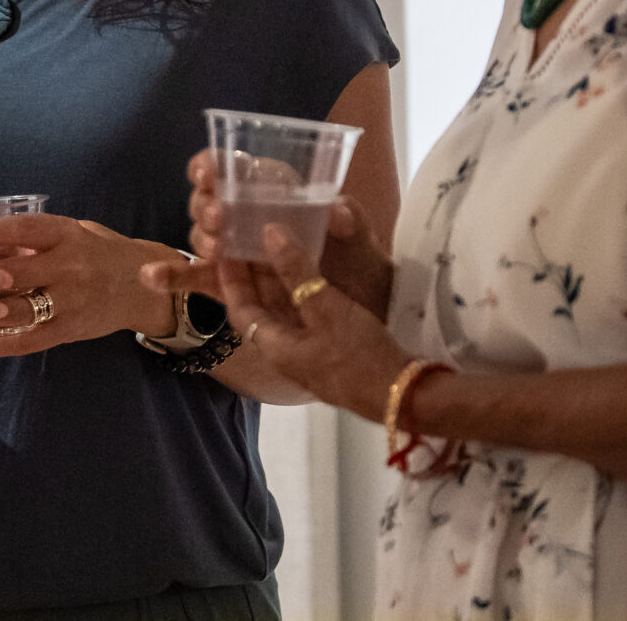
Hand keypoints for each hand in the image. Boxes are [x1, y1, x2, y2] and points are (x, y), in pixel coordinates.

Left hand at [0, 213, 178, 358]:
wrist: (143, 286)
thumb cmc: (96, 250)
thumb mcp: (70, 231)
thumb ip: (29, 237)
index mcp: (67, 234)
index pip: (22, 230)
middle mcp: (70, 267)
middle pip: (13, 273)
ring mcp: (71, 302)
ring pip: (16, 310)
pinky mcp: (69, 331)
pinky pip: (27, 341)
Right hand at [146, 150, 395, 320]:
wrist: (369, 319)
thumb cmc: (365, 273)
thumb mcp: (366, 247)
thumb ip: (354, 226)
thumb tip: (338, 209)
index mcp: (279, 194)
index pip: (237, 167)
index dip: (216, 164)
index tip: (210, 172)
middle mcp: (252, 217)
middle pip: (212, 200)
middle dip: (208, 204)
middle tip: (220, 217)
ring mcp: (240, 251)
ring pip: (203, 236)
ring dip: (201, 238)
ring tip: (214, 249)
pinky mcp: (232, 284)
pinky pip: (199, 277)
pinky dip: (173, 276)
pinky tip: (149, 277)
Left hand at [213, 220, 413, 421]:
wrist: (402, 395)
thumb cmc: (357, 354)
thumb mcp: (325, 307)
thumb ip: (296, 269)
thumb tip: (269, 231)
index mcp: (274, 346)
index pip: (239, 308)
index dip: (230, 278)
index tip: (224, 249)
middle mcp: (287, 351)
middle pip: (261, 308)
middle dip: (255, 275)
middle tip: (251, 239)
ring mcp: (311, 353)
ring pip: (285, 310)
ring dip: (280, 281)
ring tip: (279, 246)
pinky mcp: (333, 351)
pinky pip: (308, 315)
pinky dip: (303, 292)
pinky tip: (314, 273)